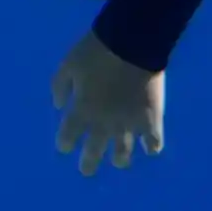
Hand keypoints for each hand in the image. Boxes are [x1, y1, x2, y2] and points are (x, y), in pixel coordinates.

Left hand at [50, 30, 165, 175]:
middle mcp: (104, 124)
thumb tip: (57, 105)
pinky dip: (151, 147)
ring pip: (123, 155)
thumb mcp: (68, 64)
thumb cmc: (96, 51)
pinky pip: (154, 143)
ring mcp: (129, 125)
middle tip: (86, 169)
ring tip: (118, 161)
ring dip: (119, 159)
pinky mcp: (151, 120)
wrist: (132, 42)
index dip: (65, 143)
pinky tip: (149, 147)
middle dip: (88, 163)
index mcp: (82, 110)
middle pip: (93, 153)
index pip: (68, 137)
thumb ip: (59, 85)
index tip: (65, 146)